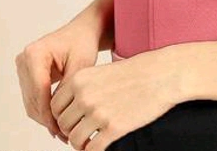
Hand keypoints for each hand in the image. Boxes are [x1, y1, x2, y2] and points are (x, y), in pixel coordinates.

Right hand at [15, 21, 102, 144]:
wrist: (81, 32)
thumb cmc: (82, 43)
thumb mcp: (80, 64)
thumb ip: (68, 88)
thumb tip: (58, 114)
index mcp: (35, 53)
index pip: (39, 91)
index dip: (48, 114)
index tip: (61, 130)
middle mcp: (24, 59)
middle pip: (32, 100)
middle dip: (47, 120)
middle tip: (64, 135)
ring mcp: (23, 68)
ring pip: (31, 103)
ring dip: (45, 119)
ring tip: (62, 132)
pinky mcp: (26, 75)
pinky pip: (32, 99)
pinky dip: (44, 112)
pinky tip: (57, 121)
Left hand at [49, 47, 179, 150]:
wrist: (161, 75)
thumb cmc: (135, 72)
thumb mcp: (102, 73)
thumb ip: (83, 89)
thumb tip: (69, 112)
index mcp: (80, 79)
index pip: (55, 106)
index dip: (62, 116)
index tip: (72, 120)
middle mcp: (85, 95)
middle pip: (63, 124)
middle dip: (71, 130)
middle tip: (83, 131)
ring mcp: (98, 112)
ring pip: (74, 139)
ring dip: (81, 143)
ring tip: (92, 139)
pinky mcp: (113, 127)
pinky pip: (92, 149)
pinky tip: (102, 144)